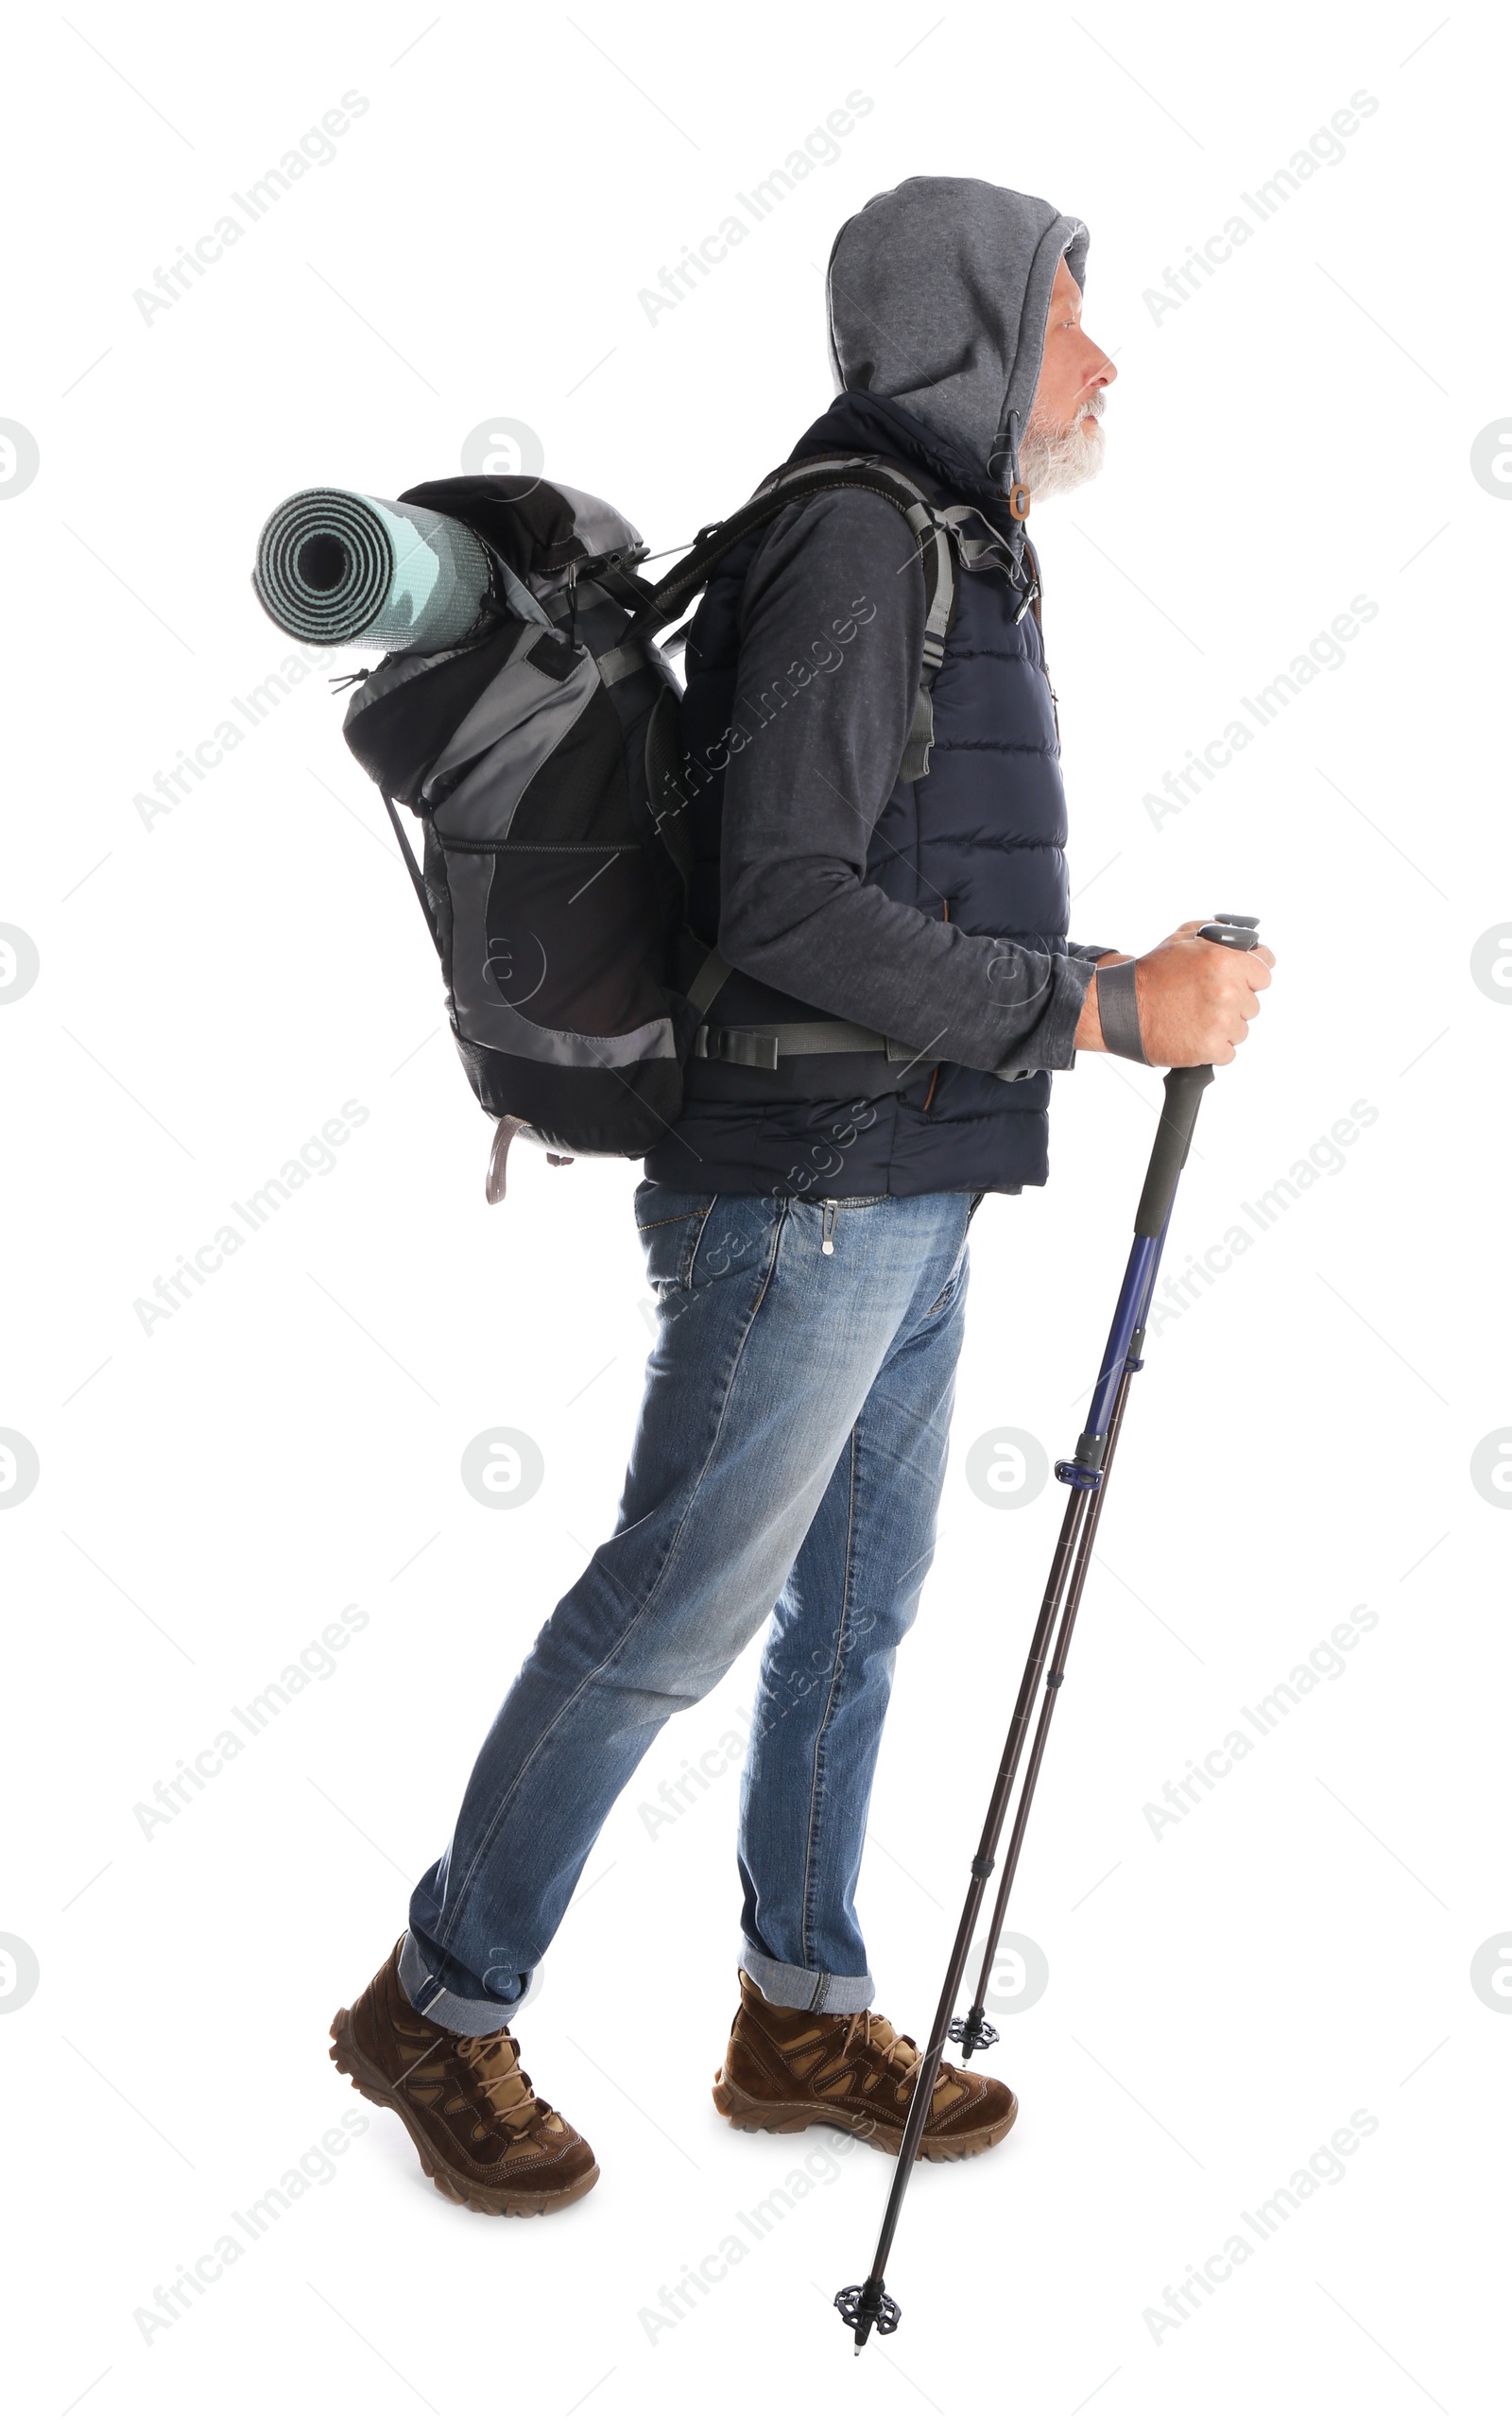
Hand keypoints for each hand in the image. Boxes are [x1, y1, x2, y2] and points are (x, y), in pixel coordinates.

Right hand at [1075, 924, 1274, 1064]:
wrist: (1123, 1008)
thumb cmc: (1152, 975)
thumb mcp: (1185, 936)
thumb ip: (1221, 933)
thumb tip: (1249, 940)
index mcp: (1225, 960)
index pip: (1265, 970)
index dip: (1250, 975)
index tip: (1237, 981)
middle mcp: (1227, 990)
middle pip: (1253, 1003)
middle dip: (1233, 1002)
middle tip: (1203, 1000)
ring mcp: (1221, 1022)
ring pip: (1242, 1029)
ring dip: (1223, 1026)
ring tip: (1195, 1018)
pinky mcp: (1211, 1048)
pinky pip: (1229, 1051)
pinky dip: (1213, 1047)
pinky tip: (1193, 1034)